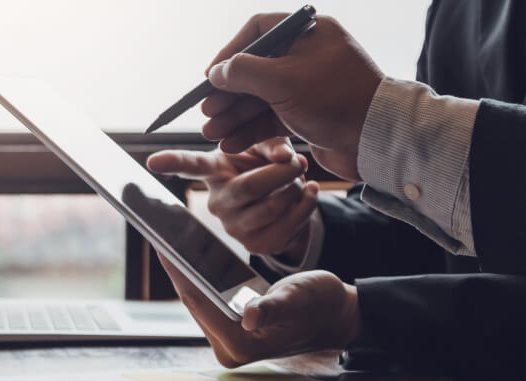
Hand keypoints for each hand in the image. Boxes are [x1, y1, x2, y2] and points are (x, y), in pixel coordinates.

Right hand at [147, 137, 318, 259]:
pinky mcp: (256, 245)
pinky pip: (288, 225)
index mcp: (214, 172)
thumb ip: (273, 143)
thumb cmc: (267, 167)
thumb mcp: (267, 148)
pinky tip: (308, 193)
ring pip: (273, 206)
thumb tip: (285, 157)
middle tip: (299, 161)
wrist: (285, 201)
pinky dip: (307, 205)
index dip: (171, 162)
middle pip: (250, 187)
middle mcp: (216, 202)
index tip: (152, 161)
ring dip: (296, 189)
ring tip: (299, 180)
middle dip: (283, 172)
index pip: (190, 166)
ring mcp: (233, 228)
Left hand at [158, 254, 358, 366]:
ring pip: (196, 298)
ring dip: (182, 270)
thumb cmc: (322, 305)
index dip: (178, 270)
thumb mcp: (299, 299)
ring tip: (165, 238)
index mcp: (241, 344)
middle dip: (175, 267)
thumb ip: (274, 307)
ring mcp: (227, 340)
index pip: (199, 301)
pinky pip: (206, 298)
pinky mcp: (229, 329)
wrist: (335, 315)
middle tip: (157, 232)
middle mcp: (228, 348)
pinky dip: (197, 276)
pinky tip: (185, 252)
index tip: (161, 242)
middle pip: (192, 300)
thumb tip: (251, 316)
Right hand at [201, 14, 383, 180]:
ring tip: (212, 134)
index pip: (257, 32)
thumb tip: (216, 72)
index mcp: (307, 33)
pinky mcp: (308, 113)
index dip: (229, 53)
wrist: (379, 139)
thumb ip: (243, 72)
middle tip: (207, 112)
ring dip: (234, 116)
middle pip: (254, 69)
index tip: (210, 77)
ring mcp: (307, 86)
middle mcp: (307, 55)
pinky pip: (272, 117)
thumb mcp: (282, 81)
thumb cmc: (336, 100)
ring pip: (260, 97)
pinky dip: (251, 130)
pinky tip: (231, 143)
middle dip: (227, 94)